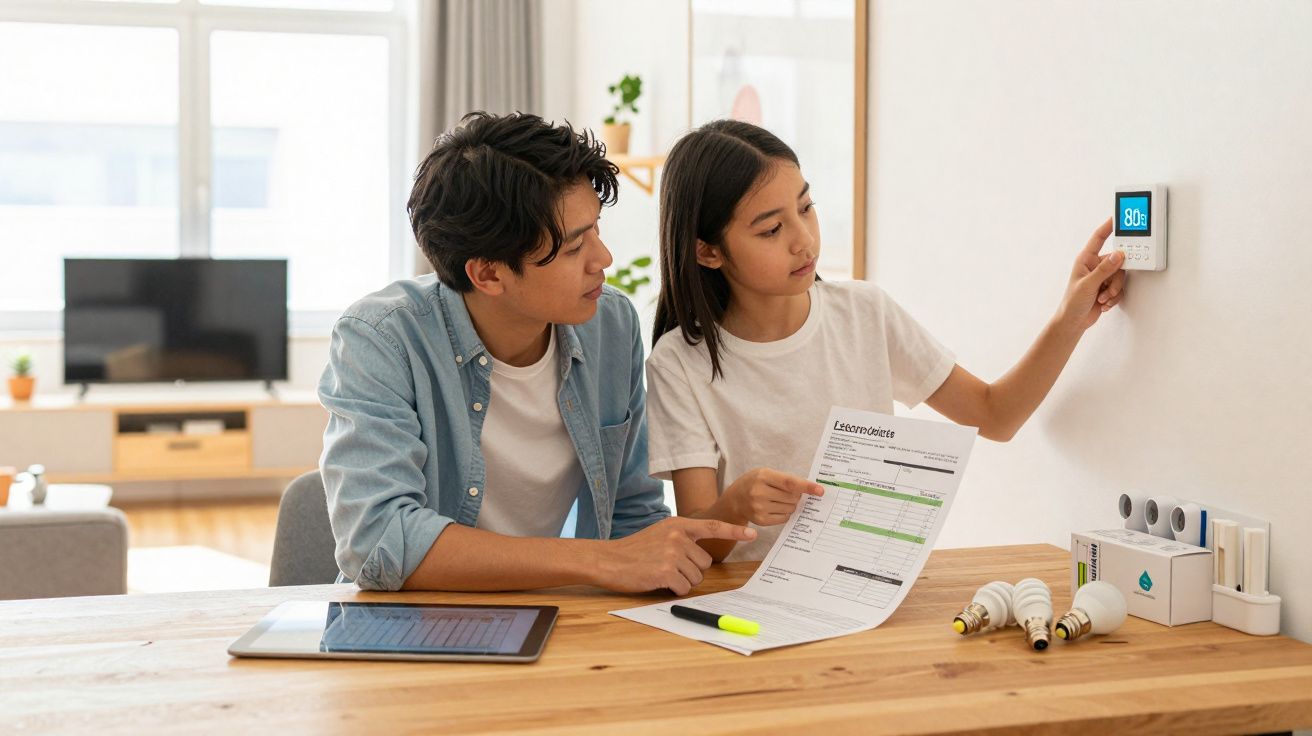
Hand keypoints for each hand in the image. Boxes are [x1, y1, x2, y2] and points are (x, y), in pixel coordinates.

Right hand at [594, 517, 756, 594]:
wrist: (608, 560)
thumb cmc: (634, 550)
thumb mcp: (659, 534)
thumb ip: (680, 538)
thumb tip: (701, 556)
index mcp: (678, 525)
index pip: (712, 526)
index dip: (733, 532)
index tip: (752, 534)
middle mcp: (677, 536)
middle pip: (705, 563)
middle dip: (691, 571)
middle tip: (668, 567)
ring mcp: (672, 553)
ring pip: (696, 578)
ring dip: (682, 581)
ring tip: (660, 573)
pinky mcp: (666, 572)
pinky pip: (684, 588)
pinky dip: (673, 590)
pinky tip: (657, 581)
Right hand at [725, 468, 823, 525]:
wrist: (735, 499)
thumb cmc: (754, 483)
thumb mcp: (766, 473)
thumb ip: (786, 479)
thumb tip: (808, 491)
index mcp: (763, 476)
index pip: (790, 482)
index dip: (807, 486)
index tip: (820, 491)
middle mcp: (759, 492)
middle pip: (793, 497)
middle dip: (796, 495)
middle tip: (786, 492)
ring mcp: (759, 508)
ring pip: (791, 508)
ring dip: (791, 504)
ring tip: (778, 499)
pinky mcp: (761, 520)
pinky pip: (785, 518)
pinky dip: (785, 513)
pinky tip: (775, 507)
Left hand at [1055, 217, 1126, 332]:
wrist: (1074, 322)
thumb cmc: (1073, 302)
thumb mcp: (1088, 285)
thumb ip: (1104, 270)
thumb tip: (1118, 255)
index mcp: (1085, 259)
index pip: (1099, 238)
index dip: (1109, 226)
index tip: (1119, 217)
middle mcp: (1095, 266)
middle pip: (1117, 261)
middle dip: (1114, 279)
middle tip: (1106, 288)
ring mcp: (1102, 276)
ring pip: (1120, 276)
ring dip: (1113, 290)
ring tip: (1101, 298)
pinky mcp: (1108, 287)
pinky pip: (1120, 287)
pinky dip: (1113, 297)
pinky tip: (1103, 302)